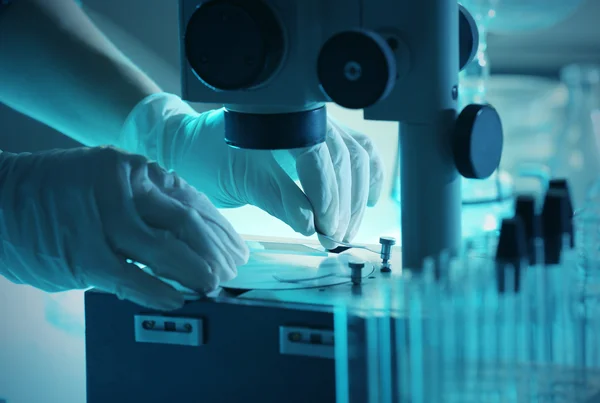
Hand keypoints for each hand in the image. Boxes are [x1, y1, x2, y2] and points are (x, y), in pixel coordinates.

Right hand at [0, 147, 247, 309]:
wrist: (0, 199)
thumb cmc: (60, 194)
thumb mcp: (110, 185)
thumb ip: (147, 206)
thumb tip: (189, 238)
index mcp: (135, 170)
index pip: (192, 200)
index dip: (219, 229)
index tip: (235, 247)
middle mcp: (124, 187)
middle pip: (186, 222)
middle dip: (215, 252)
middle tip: (231, 270)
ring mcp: (103, 219)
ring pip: (165, 250)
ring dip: (195, 273)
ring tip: (212, 286)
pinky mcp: (84, 252)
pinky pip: (133, 277)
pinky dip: (159, 291)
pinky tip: (176, 298)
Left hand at [122, 94, 384, 248]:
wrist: (198, 142)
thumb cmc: (210, 159)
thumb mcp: (238, 182)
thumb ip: (277, 199)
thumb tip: (311, 224)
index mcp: (278, 120)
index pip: (316, 156)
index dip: (327, 196)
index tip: (327, 231)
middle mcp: (304, 115)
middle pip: (343, 158)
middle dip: (344, 204)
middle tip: (335, 239)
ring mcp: (318, 122)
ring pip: (356, 156)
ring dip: (357, 197)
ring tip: (345, 230)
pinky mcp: (324, 134)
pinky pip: (359, 149)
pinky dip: (368, 176)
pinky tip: (368, 200)